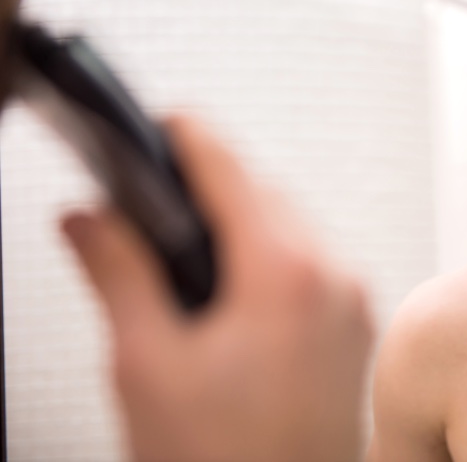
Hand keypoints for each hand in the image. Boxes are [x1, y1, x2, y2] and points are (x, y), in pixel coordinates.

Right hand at [61, 116, 372, 461]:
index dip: (187, 137)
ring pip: (295, 225)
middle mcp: (333, 279)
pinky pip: (315, 262)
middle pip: (267, 192)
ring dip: (247, 221)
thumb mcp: (146, 364)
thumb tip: (87, 221)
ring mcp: (353, 304)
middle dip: (215, 186)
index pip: (230, 168)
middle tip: (164, 199)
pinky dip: (276, 255)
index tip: (164, 124)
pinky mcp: (357, 327)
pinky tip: (238, 288)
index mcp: (284, 276)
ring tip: (195, 249)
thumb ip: (117, 274)